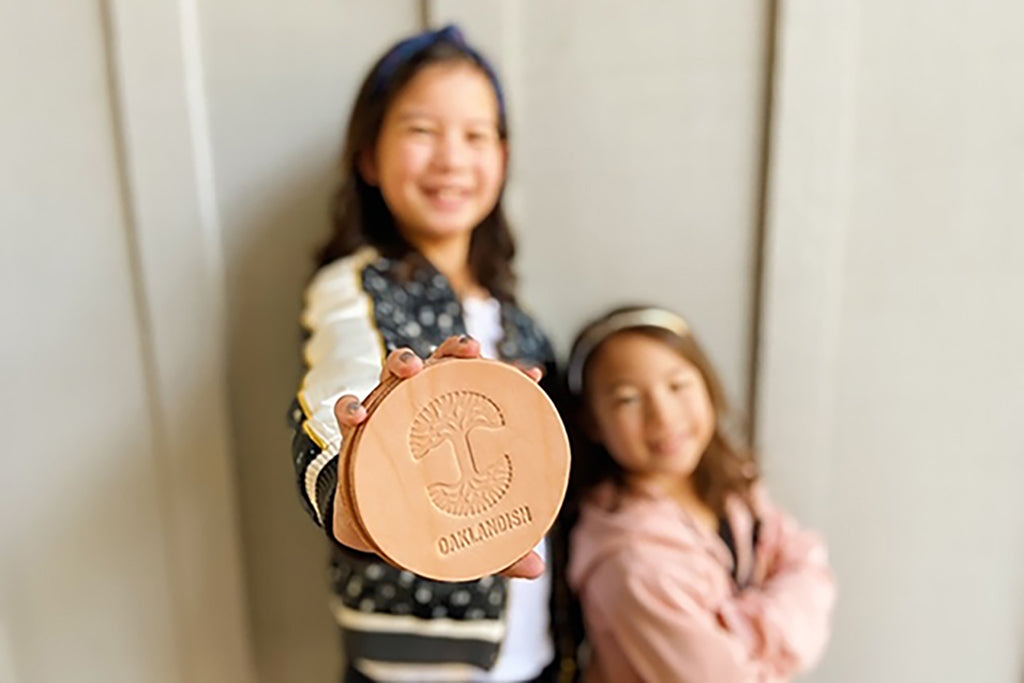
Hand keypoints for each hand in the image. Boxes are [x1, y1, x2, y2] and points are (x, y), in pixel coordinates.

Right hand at [331, 336, 545, 577]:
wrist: (368, 526)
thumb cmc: (425, 512)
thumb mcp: (463, 531)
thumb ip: (497, 547)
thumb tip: (536, 570)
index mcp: (454, 421)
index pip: (485, 389)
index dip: (510, 375)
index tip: (533, 373)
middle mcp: (423, 407)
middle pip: (442, 364)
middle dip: (456, 350)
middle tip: (472, 350)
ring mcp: (388, 412)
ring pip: (395, 372)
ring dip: (404, 362)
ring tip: (412, 368)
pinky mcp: (354, 434)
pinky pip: (348, 410)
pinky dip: (351, 408)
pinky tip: (359, 415)